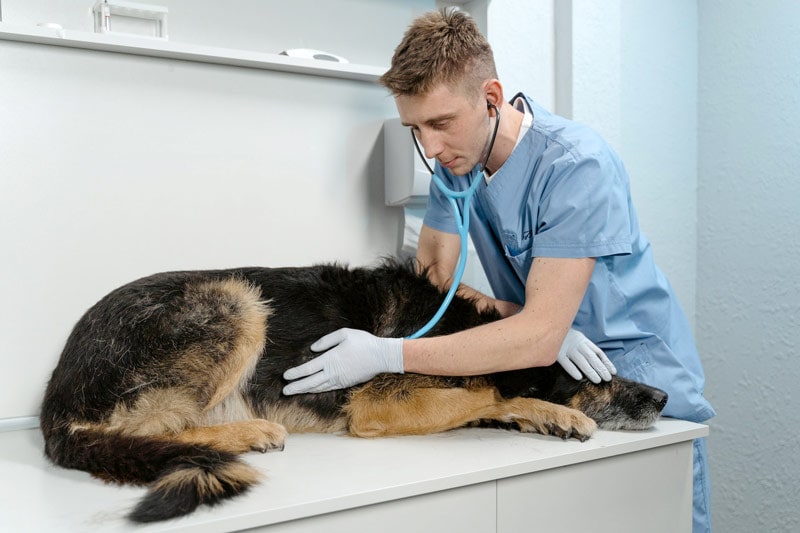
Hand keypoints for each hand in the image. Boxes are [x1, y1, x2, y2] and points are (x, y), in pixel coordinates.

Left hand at [282, 328, 403, 394]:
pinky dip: (318, 390)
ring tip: (294, 392)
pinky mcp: (346, 383)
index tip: (285, 376)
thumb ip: (326, 341)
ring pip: (318, 387)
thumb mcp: (344, 334)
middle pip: (310, 382)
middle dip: (296, 387)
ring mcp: (339, 380)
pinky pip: (328, 388)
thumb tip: (313, 349)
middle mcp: (333, 372)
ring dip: (305, 390)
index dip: (296, 373)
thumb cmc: (363, 342)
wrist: (381, 356)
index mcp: (330, 359)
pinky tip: (312, 390)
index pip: (308, 369)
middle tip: (285, 391)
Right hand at [557, 329, 616, 383]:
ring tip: (597, 380)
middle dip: (600, 368)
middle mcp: (577, 343)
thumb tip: (599, 362)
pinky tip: (579, 378)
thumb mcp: (577, 338)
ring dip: (590, 371)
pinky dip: (573, 369)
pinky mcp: (557, 353)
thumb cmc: (565, 338)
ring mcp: (567, 348)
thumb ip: (586, 347)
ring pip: (581, 361)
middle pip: (591, 357)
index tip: (613, 372)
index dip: (606, 362)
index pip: (598, 352)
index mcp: (584, 340)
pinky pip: (566, 362)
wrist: (548, 329)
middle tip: (607, 379)